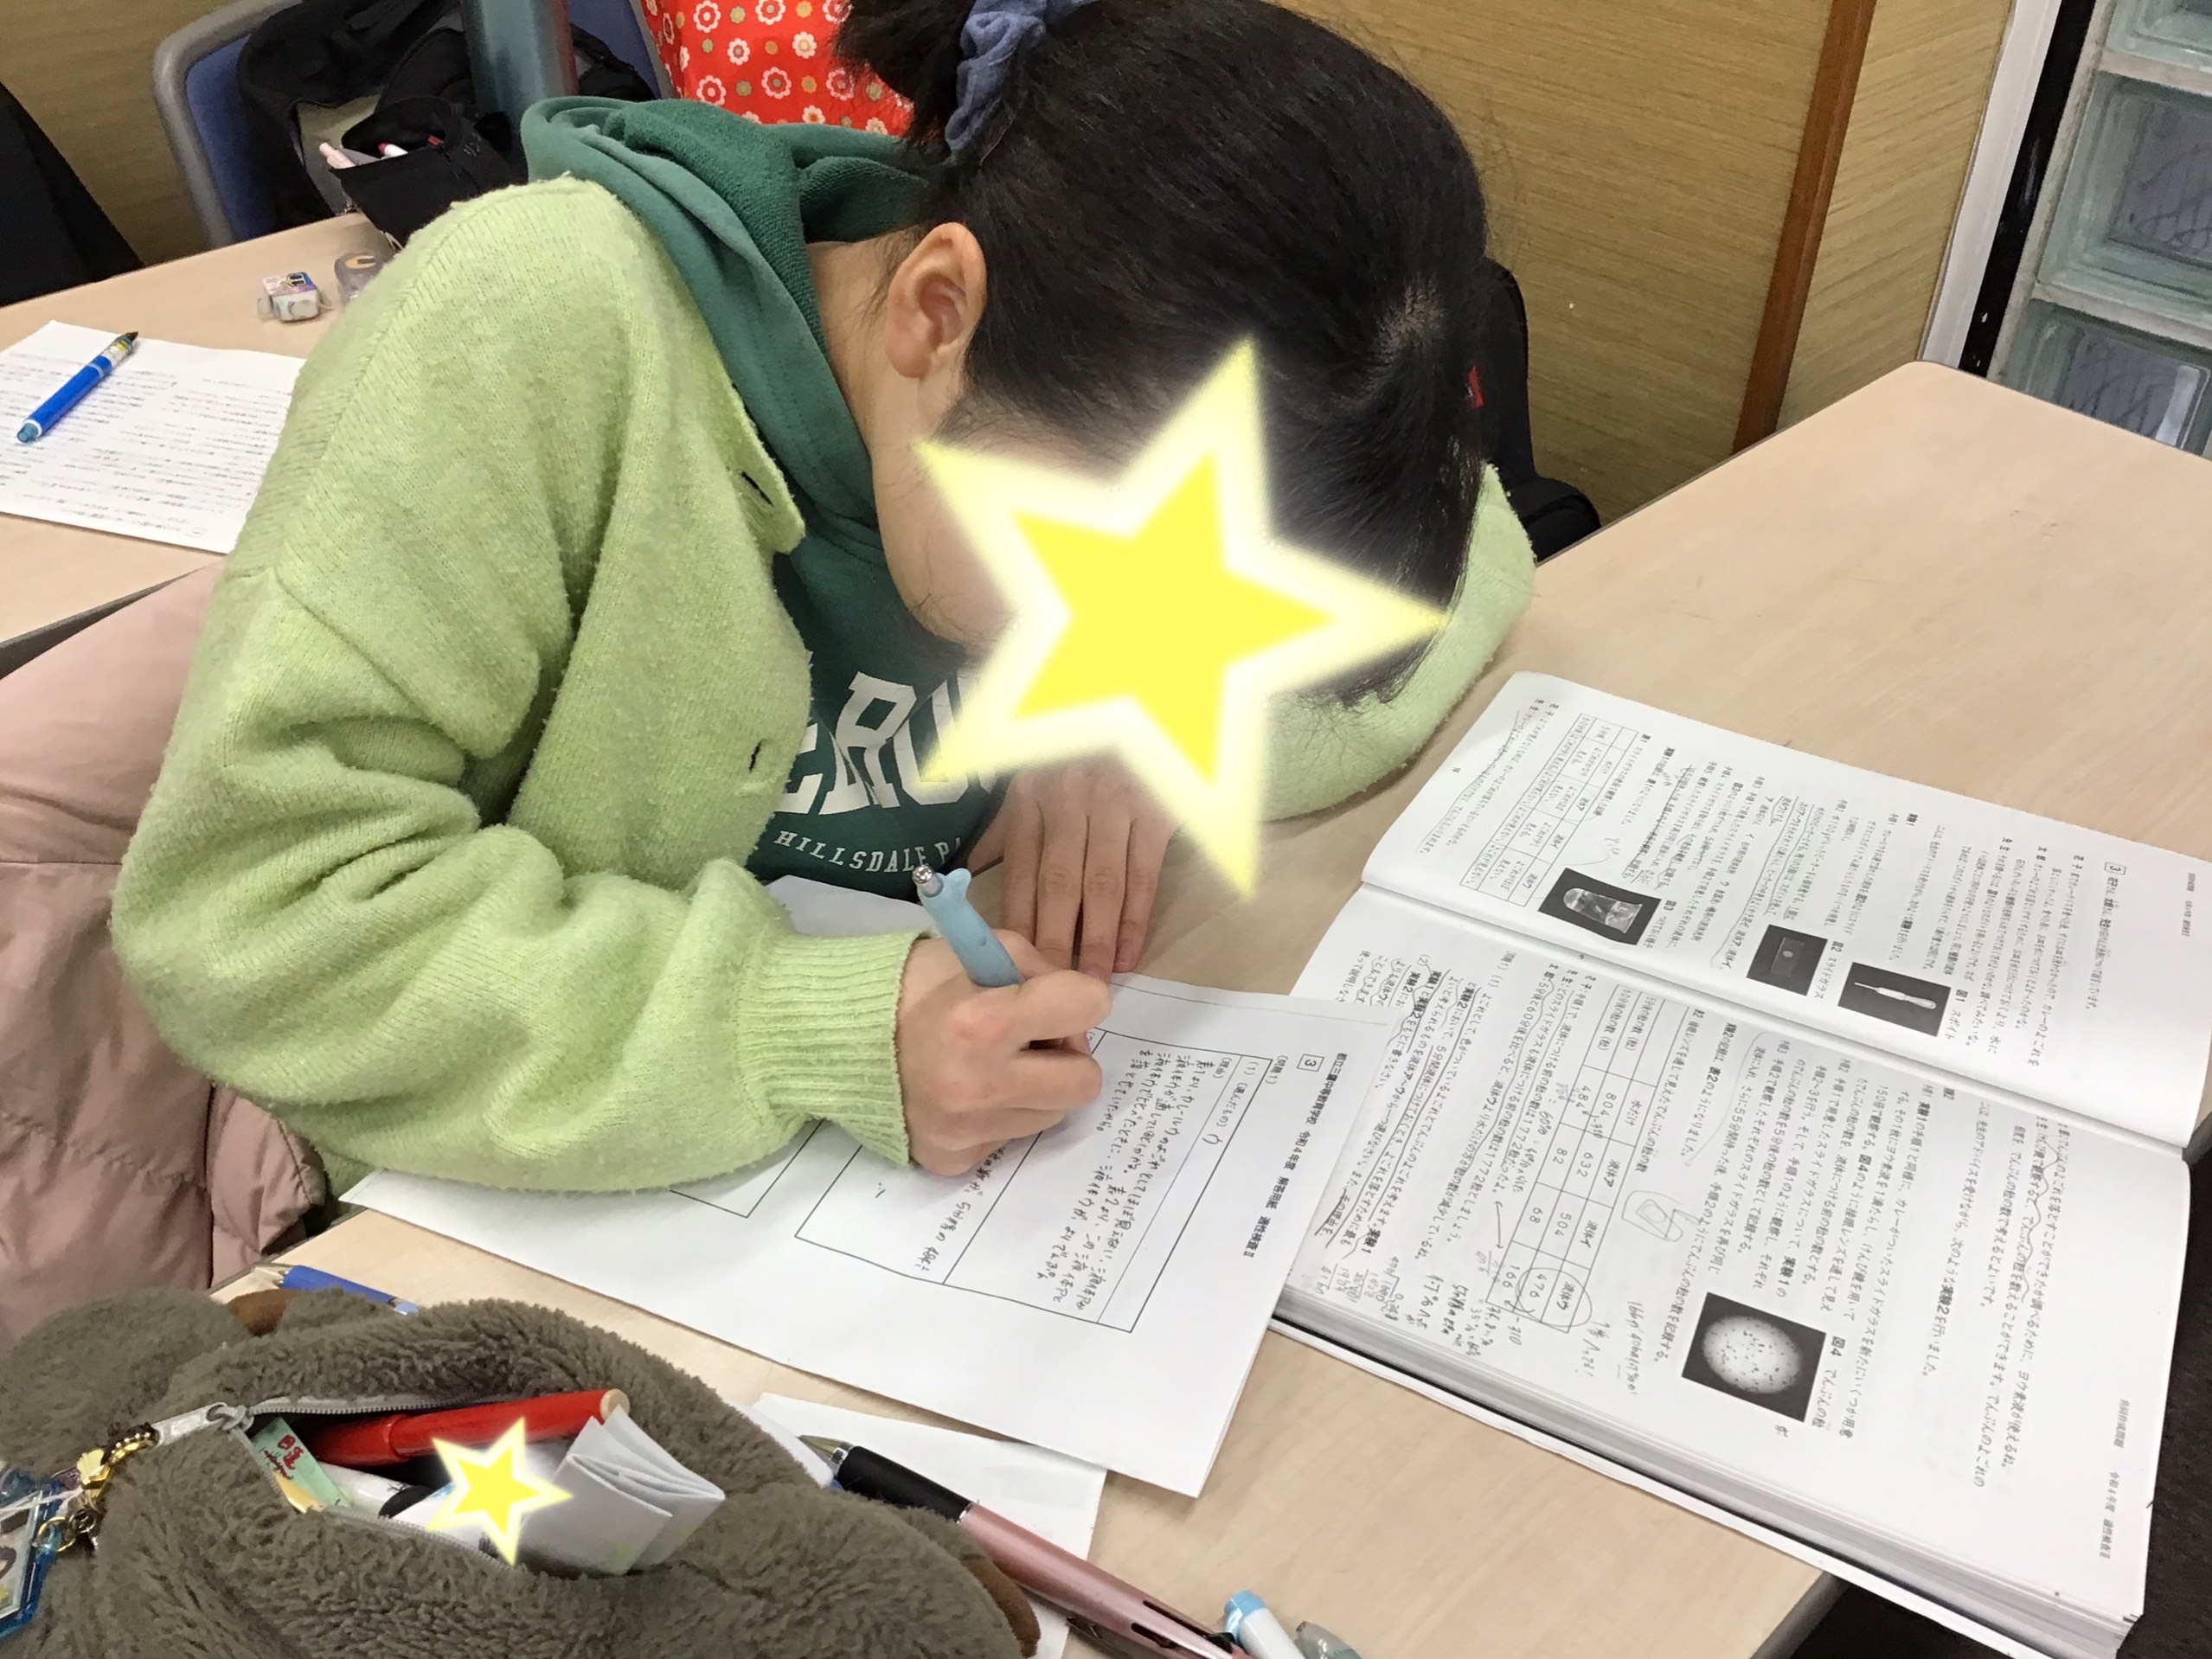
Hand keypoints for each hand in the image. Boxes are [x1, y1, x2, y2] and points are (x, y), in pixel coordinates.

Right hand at [895, 935, 1109, 1174]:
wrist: (838, 1036)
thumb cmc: (914, 985)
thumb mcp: (978, 950)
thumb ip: (1040, 973)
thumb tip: (1080, 1016)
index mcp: (981, 1021)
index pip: (1087, 1007)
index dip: (1077, 996)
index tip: (1050, 998)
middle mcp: (976, 1086)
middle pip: (1085, 1082)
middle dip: (1066, 1056)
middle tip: (1030, 1041)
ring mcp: (965, 1131)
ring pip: (1053, 1114)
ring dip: (1034, 1087)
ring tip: (990, 1064)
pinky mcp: (953, 1159)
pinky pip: (1012, 1138)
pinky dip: (1000, 1114)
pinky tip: (966, 1092)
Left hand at [966, 758, 1174, 978]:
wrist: (1136, 708)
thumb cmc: (1078, 753)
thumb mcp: (1032, 778)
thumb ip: (1003, 830)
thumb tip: (964, 874)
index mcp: (1031, 796)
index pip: (1021, 870)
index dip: (1017, 922)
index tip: (1012, 970)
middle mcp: (1068, 800)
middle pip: (1058, 884)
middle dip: (1052, 943)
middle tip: (1049, 993)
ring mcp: (1114, 805)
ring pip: (1101, 885)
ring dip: (1095, 940)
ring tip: (1089, 985)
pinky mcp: (1154, 812)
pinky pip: (1142, 875)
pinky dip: (1135, 919)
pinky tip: (1127, 955)